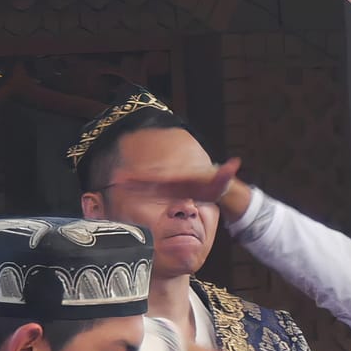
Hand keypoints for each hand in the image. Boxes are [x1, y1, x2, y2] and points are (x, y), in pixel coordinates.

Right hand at [108, 158, 247, 213]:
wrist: (213, 183)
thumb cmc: (215, 185)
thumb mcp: (222, 182)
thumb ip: (226, 173)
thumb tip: (235, 163)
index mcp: (180, 176)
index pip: (163, 175)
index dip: (151, 175)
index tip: (140, 175)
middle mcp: (170, 177)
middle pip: (149, 176)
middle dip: (134, 177)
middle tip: (117, 178)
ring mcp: (166, 182)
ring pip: (146, 181)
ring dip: (131, 182)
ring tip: (114, 181)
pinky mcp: (164, 187)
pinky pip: (147, 188)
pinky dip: (135, 187)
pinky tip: (121, 188)